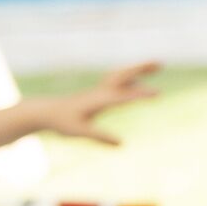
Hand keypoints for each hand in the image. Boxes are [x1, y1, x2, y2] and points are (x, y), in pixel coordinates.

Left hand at [31, 63, 159, 145]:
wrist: (45, 111)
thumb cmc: (62, 122)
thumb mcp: (80, 132)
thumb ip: (101, 137)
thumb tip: (122, 143)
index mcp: (98, 100)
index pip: (123, 96)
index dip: (141, 95)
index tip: (157, 93)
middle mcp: (101, 92)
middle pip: (124, 75)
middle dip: (142, 68)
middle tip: (160, 62)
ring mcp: (100, 91)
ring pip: (122, 75)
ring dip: (139, 69)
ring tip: (156, 66)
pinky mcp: (99, 93)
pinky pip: (119, 83)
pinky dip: (132, 79)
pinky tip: (139, 83)